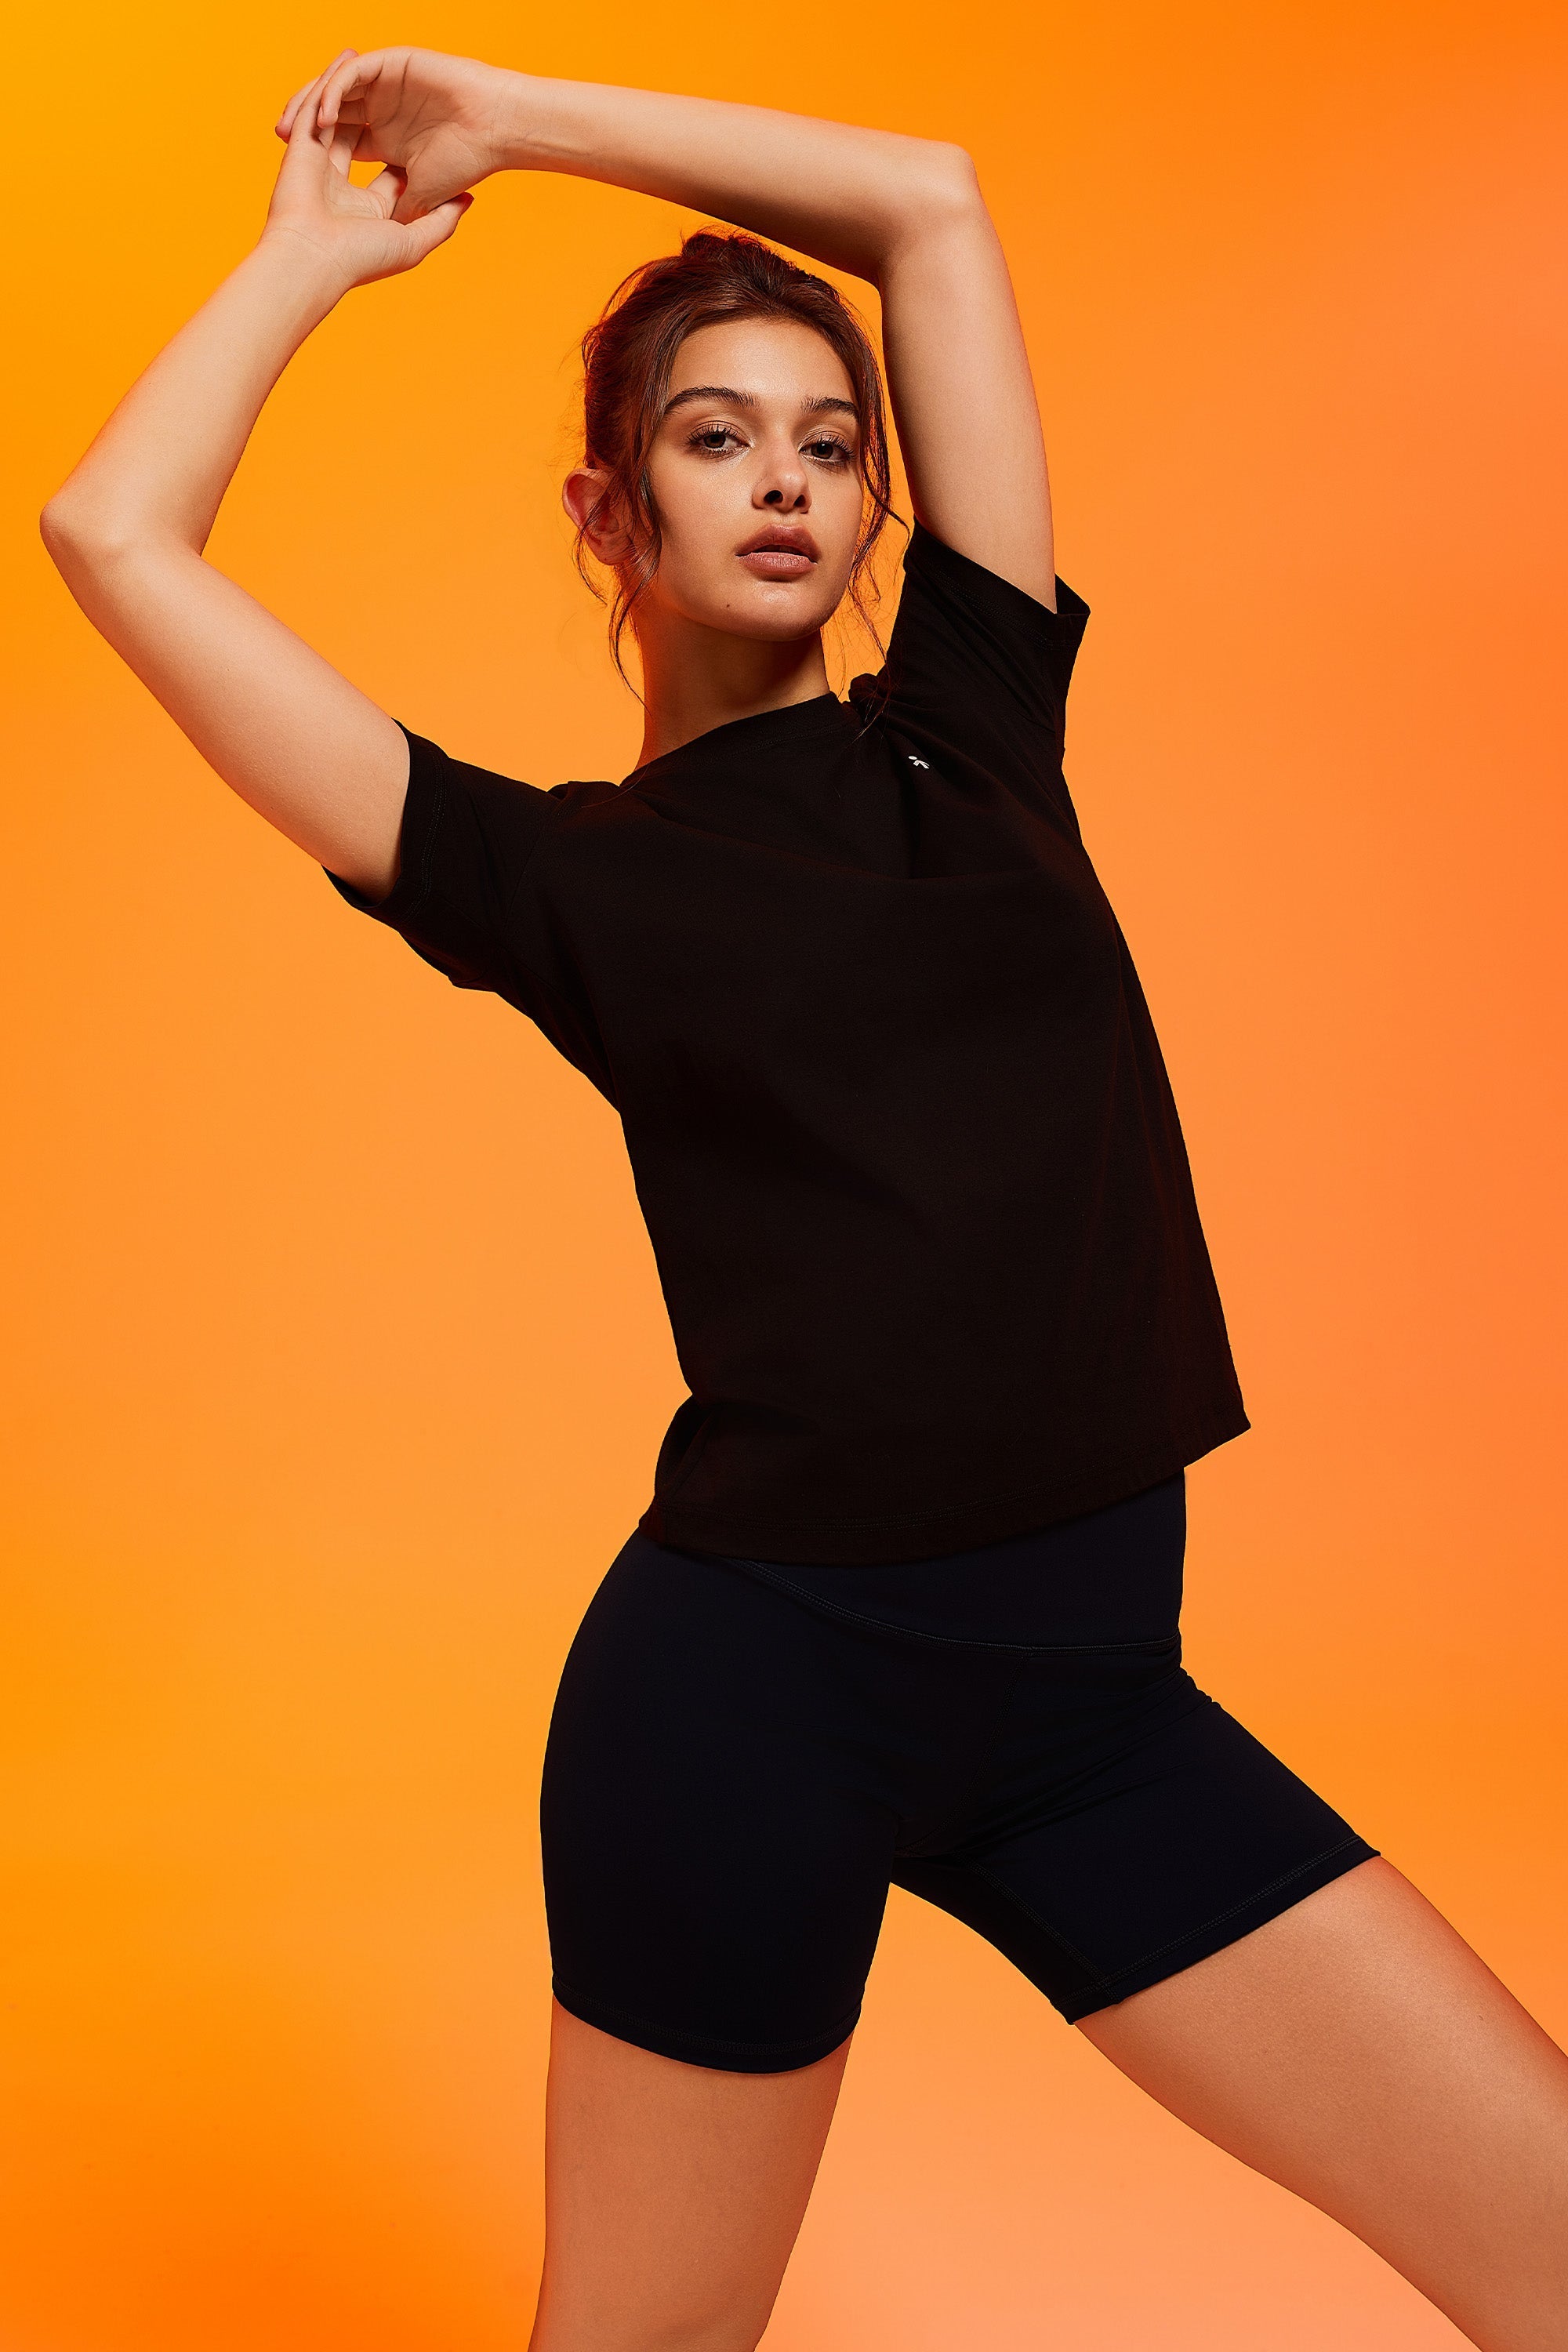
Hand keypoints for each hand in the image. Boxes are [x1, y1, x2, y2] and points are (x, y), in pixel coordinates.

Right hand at [261, 55, 473, 291]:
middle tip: (399, 82)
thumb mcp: (414, 241)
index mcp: (370, 207)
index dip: (408, 145)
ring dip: (351, 88)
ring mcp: (321, 165)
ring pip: (337, 117)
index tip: (432, 125)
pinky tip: (346, 61)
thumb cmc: (361, 258)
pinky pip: (315, 107)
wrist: (314, 261)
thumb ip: (442, 220)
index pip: (391, 167)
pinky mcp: (301, 149)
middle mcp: (344, 185)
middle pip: (363, 135)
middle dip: (377, 108)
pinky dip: (329, 84)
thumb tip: (467, 199)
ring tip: (364, 57)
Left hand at [276, 47, 510, 224]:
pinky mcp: (391, 64)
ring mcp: (384, 85)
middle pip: (330, 115)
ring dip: (311, 105)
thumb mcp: (421, 198)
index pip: (340, 144)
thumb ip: (397, 213)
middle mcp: (379, 111)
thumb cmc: (466, 162)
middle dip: (303, 126)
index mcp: (383, 141)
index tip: (299, 174)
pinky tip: (324, 113)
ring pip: (335, 91)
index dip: (318, 155)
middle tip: (280, 139)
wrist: (495, 127)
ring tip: (291, 124)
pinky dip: (336, 90)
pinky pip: (353, 75)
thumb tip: (377, 238)